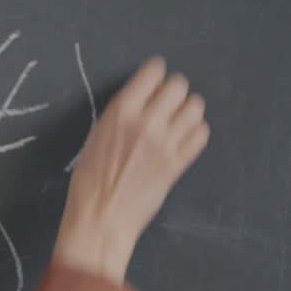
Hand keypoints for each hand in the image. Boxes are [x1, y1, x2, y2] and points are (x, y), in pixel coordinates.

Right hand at [53, 56, 209, 283]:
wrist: (101, 218)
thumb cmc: (89, 182)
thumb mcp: (96, 138)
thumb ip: (122, 116)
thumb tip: (144, 100)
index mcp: (120, 114)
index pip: (153, 72)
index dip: (155, 73)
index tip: (154, 80)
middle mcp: (146, 124)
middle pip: (179, 85)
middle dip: (173, 90)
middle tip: (165, 102)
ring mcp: (166, 144)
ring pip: (195, 108)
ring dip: (187, 109)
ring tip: (176, 120)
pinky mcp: (178, 163)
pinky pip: (201, 134)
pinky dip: (195, 132)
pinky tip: (182, 139)